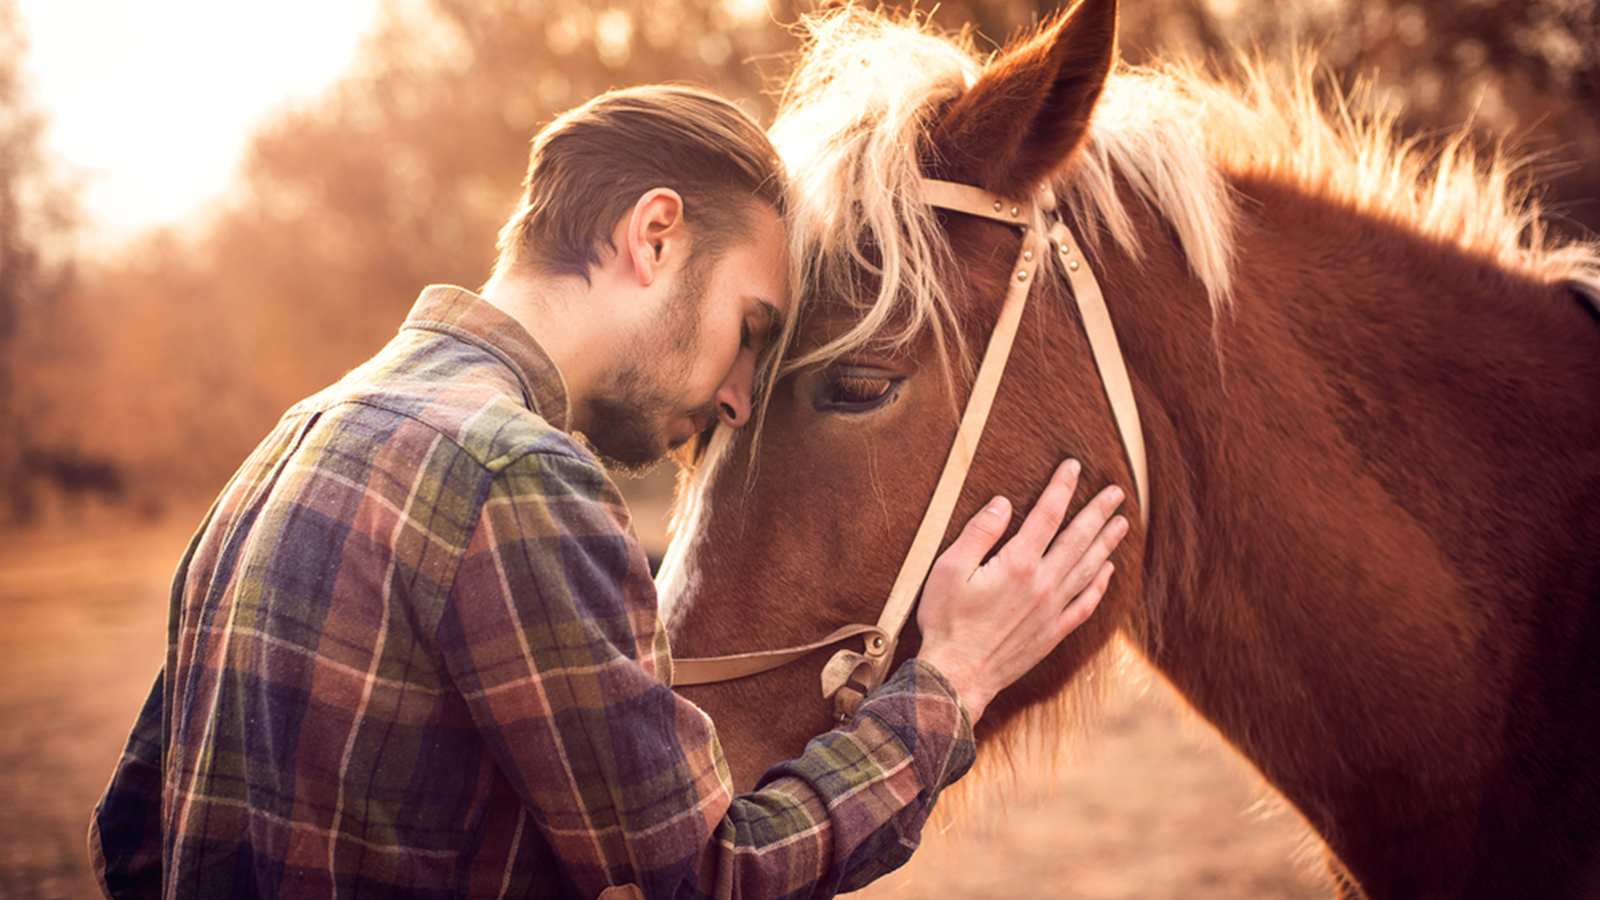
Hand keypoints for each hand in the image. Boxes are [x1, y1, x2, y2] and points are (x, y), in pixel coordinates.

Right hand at [915, 459, 1126, 722]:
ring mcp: (1052, 610)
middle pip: (1078, 539)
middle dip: (1098, 511)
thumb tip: (1004, 502)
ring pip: (1088, 569)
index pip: (1046, 515)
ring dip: (1107, 543)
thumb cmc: (946, 621)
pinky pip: (1085, 605)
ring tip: (1122, 523)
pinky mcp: (1052, 633)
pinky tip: (1107, 572)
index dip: (1061, 488)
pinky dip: (1100, 586)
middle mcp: (1042, 584)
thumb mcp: (949, 569)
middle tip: (1116, 491)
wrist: (958, 676)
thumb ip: (979, 533)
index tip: (1074, 466)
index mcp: (1017, 564)